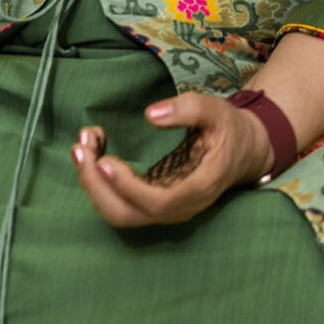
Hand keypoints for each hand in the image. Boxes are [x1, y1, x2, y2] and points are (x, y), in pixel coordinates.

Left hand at [72, 92, 274, 227]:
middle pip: (127, 214)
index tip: (105, 160)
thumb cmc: (230, 130)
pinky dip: (100, 180)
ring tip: (83, 143)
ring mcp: (164, 210)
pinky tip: (95, 150)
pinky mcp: (152, 203)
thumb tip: (150, 114)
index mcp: (200, 188)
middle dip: (96, 185)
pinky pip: (119, 202)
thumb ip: (189, 109)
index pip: (158, 202)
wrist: (243, 152)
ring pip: (118, 212)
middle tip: (80, 146)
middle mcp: (179, 208)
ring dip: (93, 182)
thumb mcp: (218, 111)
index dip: (128, 187)